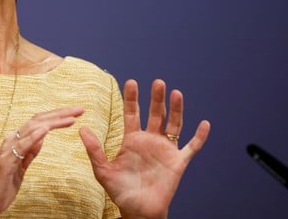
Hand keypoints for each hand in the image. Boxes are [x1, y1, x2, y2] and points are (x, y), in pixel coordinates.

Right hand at [0, 107, 84, 218]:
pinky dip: (34, 136)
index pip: (39, 123)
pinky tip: (46, 130)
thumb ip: (29, 152)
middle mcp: (12, 140)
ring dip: (53, 122)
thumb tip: (41, 139)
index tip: (75, 113)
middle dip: (60, 114)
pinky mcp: (6, 161)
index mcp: (17, 141)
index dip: (57, 116)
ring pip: (32, 128)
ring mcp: (8, 149)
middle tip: (79, 109)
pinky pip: (22, 145)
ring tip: (70, 118)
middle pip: (38, 121)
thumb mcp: (21, 167)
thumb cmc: (2, 185)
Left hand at [79, 79, 209, 218]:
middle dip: (156, 98)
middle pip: (155, 114)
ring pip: (173, 125)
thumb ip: (94, 150)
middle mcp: (150, 141)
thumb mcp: (103, 170)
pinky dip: (199, 137)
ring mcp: (165, 150)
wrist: (138, 211)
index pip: (132, 114)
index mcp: (132, 139)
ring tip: (176, 93)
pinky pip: (191, 148)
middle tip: (157, 82)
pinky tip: (205, 124)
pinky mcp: (178, 163)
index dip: (132, 98)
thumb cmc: (120, 192)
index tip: (132, 82)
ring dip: (176, 110)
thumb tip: (82, 129)